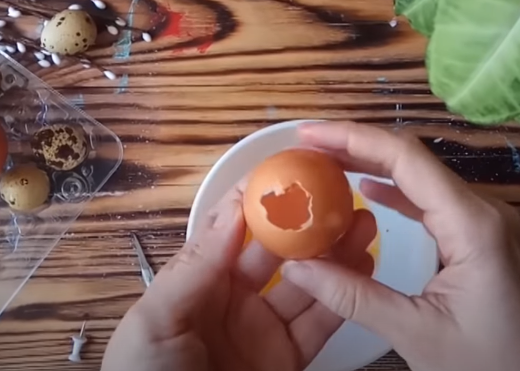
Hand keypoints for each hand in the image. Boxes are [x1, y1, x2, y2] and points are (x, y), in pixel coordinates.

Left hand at [102, 184, 375, 370]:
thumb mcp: (156, 321)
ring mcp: (263, 330)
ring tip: (362, 220)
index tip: (288, 168)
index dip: (259, 198)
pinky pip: (321, 325)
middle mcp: (233, 300)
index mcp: (196, 282)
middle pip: (278, 251)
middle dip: (307, 220)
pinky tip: (363, 269)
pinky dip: (345, 299)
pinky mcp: (289, 360)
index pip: (232, 229)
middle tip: (337, 190)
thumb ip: (196, 267)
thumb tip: (232, 209)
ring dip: (335, 252)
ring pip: (307, 283)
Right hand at [282, 122, 519, 370]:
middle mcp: (487, 212)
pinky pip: (437, 204)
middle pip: (415, 161)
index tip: (308, 133)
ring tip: (324, 163)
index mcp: (474, 226)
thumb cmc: (494, 366)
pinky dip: (399, 194)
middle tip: (304, 146)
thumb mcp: (415, 334)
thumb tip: (295, 268)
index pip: (406, 159)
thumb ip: (353, 296)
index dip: (353, 138)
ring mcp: (490, 224)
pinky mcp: (487, 240)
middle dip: (357, 147)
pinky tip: (368, 190)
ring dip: (375, 167)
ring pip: (425, 180)